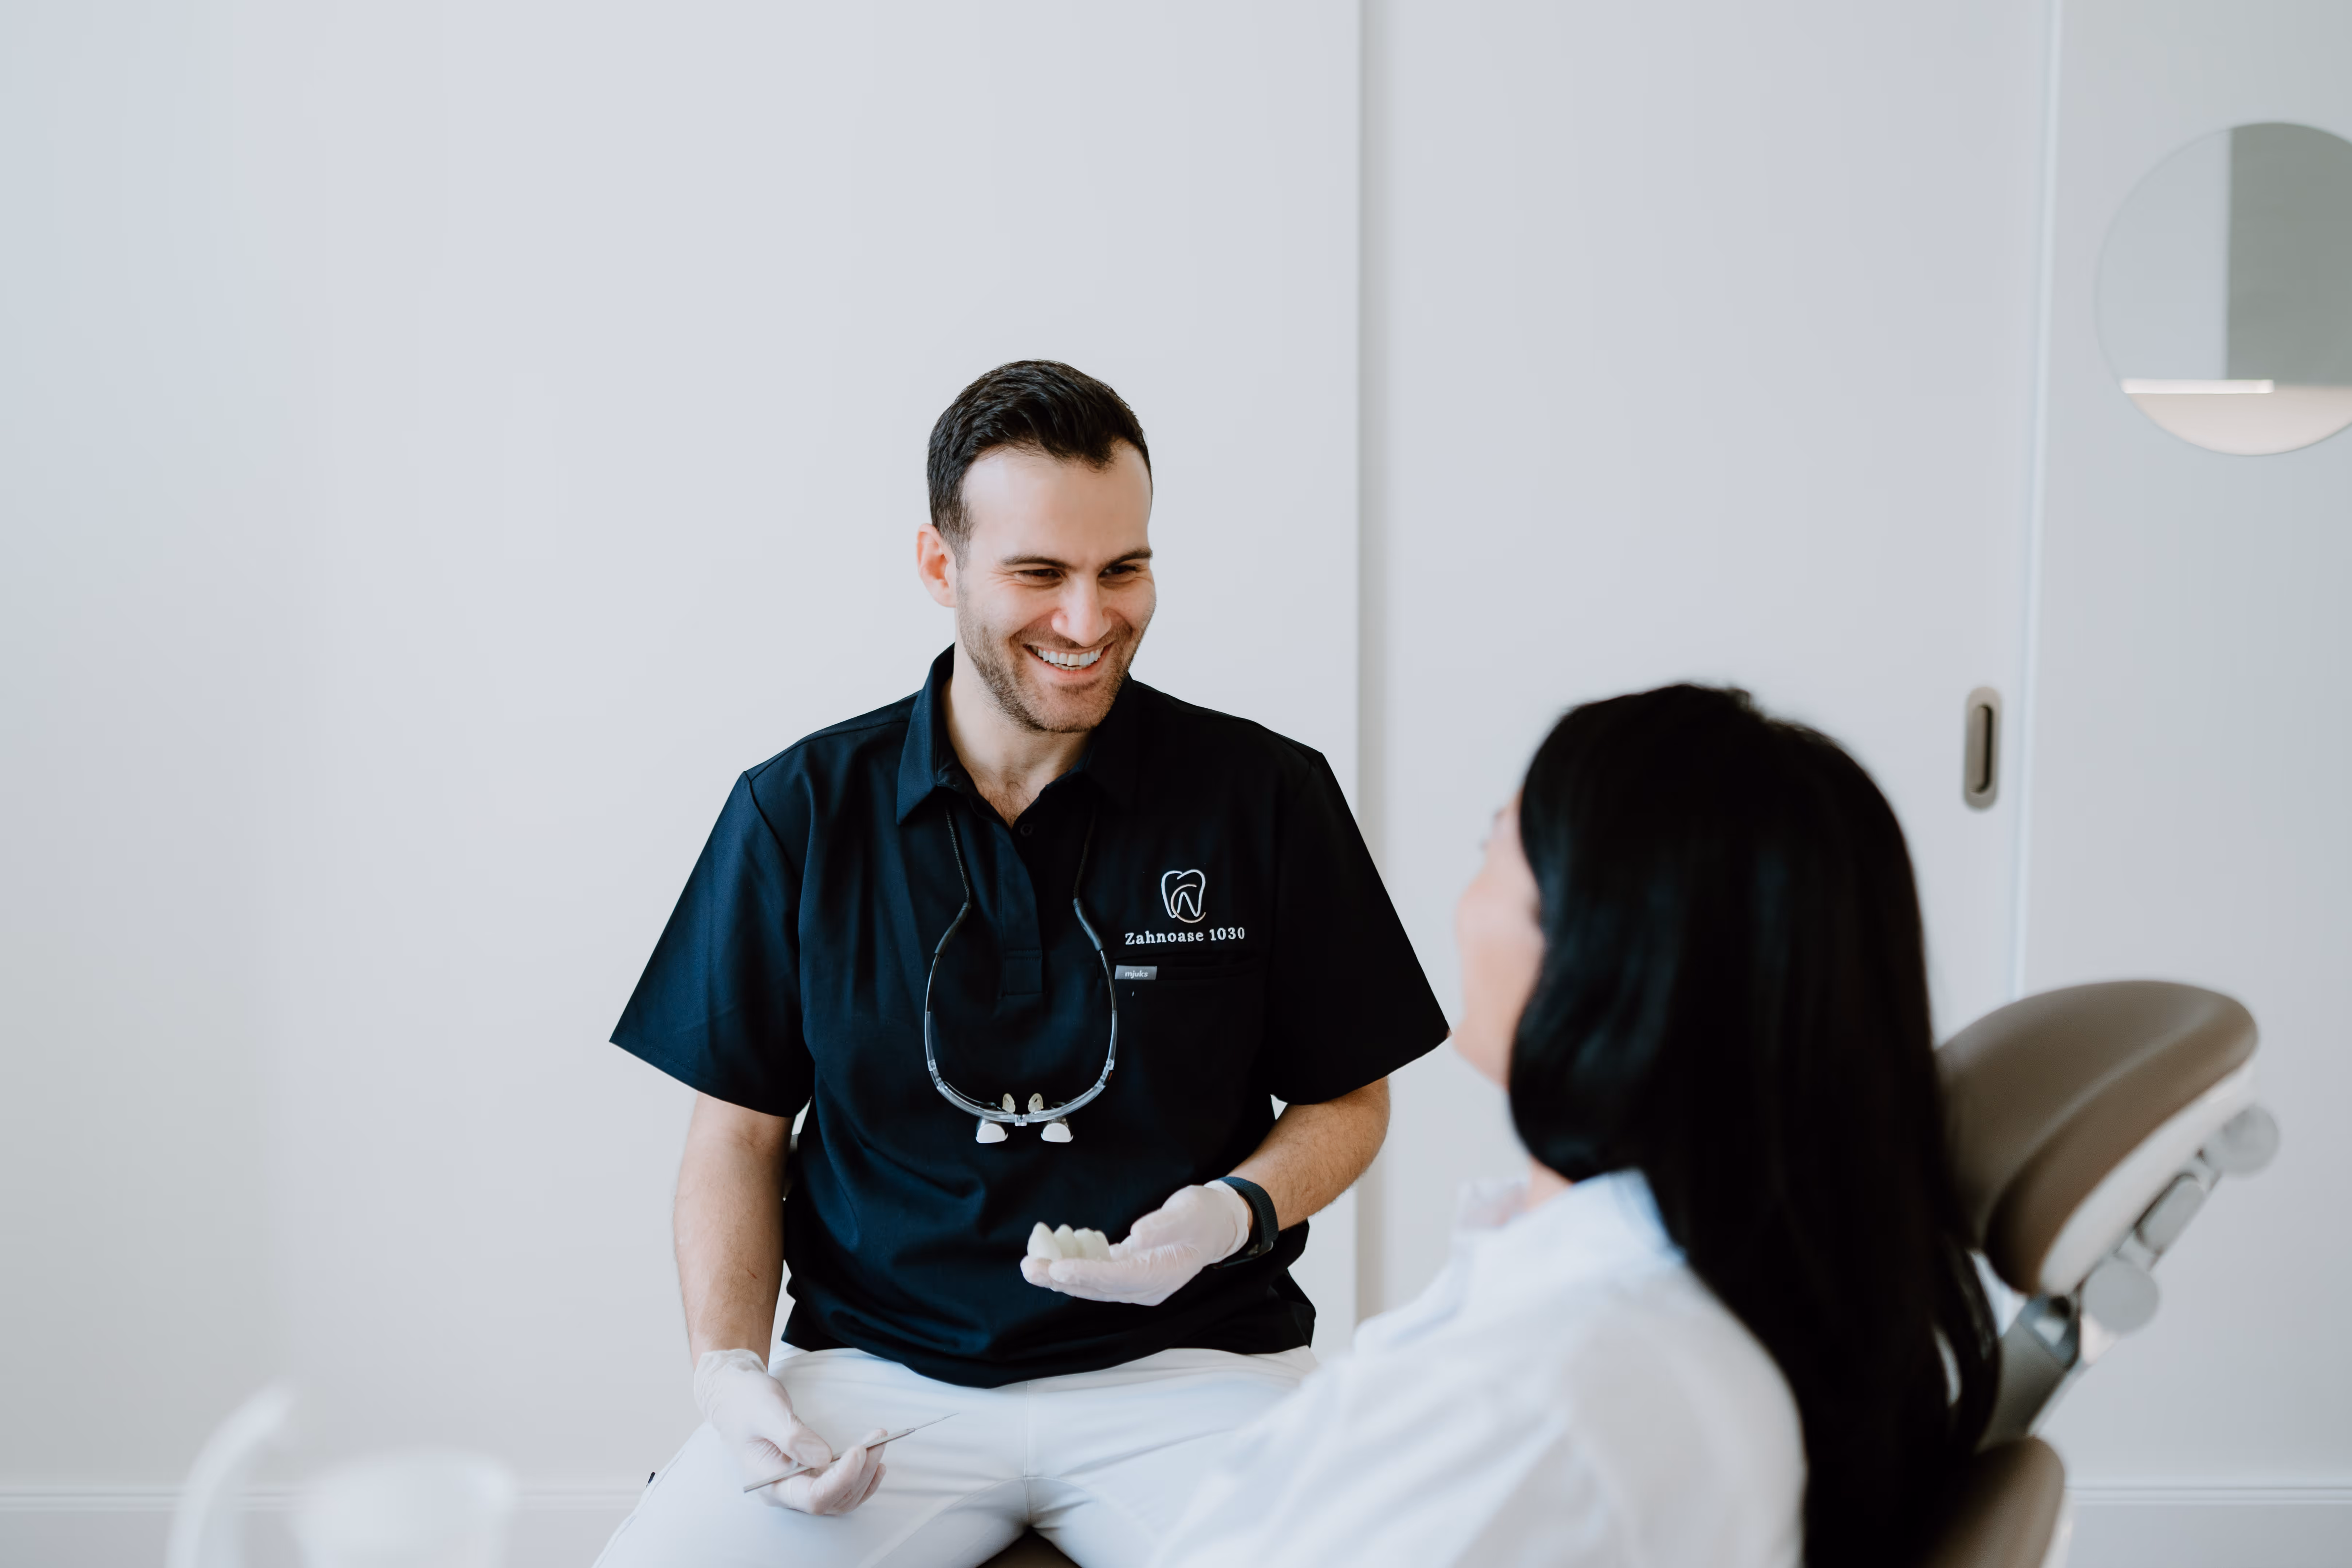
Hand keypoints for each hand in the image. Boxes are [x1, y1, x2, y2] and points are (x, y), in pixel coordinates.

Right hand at [693, 1349, 886, 1513]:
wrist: (735, 1396)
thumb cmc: (746, 1401)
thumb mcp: (765, 1411)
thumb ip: (792, 1436)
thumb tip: (824, 1458)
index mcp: (770, 1482)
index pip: (814, 1497)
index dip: (842, 1478)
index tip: (859, 1449)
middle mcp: (785, 1491)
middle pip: (832, 1500)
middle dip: (860, 1473)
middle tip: (878, 1438)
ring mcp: (797, 1484)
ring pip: (840, 1498)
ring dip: (864, 1474)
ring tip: (879, 1444)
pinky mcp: (807, 1474)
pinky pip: (839, 1489)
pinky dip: (860, 1478)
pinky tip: (874, 1463)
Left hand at [1019, 1182, 1252, 1306]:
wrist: (1217, 1225)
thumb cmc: (1204, 1217)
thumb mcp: (1190, 1212)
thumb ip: (1163, 1225)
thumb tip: (1137, 1236)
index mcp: (1161, 1276)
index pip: (1115, 1279)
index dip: (1084, 1274)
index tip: (1056, 1267)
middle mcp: (1144, 1287)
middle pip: (1097, 1287)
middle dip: (1060, 1279)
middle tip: (1029, 1267)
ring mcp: (1135, 1282)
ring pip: (1091, 1283)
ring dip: (1060, 1274)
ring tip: (1032, 1260)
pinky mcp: (1128, 1271)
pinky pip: (1095, 1272)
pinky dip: (1074, 1262)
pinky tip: (1056, 1247)